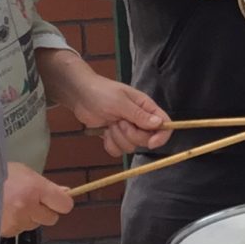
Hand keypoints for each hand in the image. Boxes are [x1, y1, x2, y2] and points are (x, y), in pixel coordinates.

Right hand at [0, 161, 73, 237]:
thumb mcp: (23, 172)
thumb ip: (45, 184)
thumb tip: (66, 192)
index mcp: (35, 188)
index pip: (64, 205)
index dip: (61, 202)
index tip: (55, 199)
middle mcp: (29, 207)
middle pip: (52, 218)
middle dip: (44, 211)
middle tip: (30, 201)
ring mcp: (17, 221)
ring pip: (35, 224)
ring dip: (29, 217)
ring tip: (12, 205)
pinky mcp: (7, 231)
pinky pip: (20, 229)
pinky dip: (15, 223)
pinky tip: (4, 212)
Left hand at [47, 58, 170, 156]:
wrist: (80, 95)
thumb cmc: (101, 92)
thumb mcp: (120, 102)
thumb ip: (139, 115)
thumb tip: (159, 124)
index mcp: (146, 108)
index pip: (164, 124)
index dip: (161, 136)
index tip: (150, 143)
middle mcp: (140, 120)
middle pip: (147, 139)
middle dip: (131, 135)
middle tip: (119, 122)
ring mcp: (127, 130)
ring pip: (131, 146)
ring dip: (118, 138)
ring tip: (110, 123)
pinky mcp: (115, 137)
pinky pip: (118, 150)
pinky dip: (110, 144)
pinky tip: (105, 132)